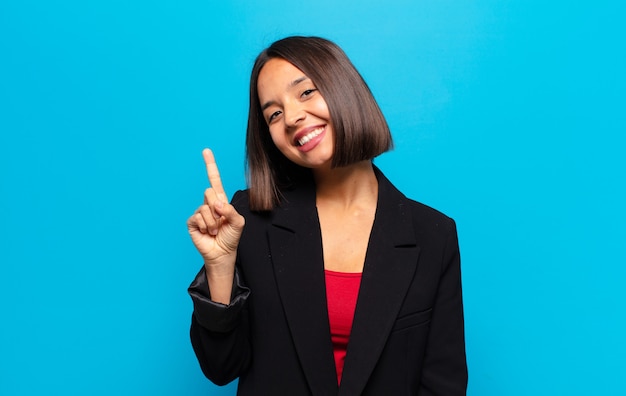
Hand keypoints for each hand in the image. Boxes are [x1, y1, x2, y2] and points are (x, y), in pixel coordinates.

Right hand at [187, 149, 244, 268]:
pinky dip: (205, 226)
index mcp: (221, 201)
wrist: (223, 253)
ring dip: (213, 221)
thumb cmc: (231, 237)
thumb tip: (215, 203)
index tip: (206, 151)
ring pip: (205, 207)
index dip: (210, 166)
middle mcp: (209, 204)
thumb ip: (230, 210)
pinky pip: (197, 217)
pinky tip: (206, 232)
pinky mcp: (192, 222)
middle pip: (209, 191)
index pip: (215, 180)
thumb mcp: (238, 222)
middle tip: (220, 220)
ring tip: (214, 230)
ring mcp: (200, 212)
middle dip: (217, 207)